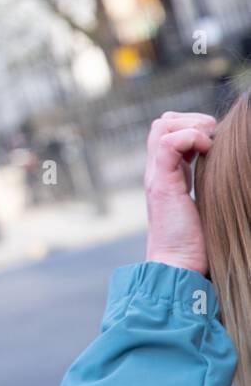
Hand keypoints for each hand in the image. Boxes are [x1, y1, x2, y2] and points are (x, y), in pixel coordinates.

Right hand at [144, 111, 215, 274]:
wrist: (178, 265)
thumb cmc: (196, 243)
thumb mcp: (204, 204)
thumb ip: (207, 184)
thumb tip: (230, 168)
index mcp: (168, 174)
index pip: (170, 132)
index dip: (194, 127)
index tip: (216, 144)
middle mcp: (158, 170)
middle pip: (162, 122)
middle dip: (192, 120)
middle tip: (213, 139)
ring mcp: (157, 175)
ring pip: (161, 126)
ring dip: (191, 126)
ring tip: (209, 143)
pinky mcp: (161, 183)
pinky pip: (167, 144)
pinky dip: (190, 138)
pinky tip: (207, 152)